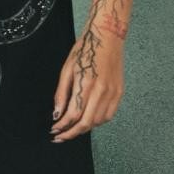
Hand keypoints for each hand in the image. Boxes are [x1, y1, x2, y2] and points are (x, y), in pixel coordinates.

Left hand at [50, 27, 124, 141]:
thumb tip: (57, 114)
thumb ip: (61, 94)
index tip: (54, 130)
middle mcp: (102, 90)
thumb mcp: (67, 69)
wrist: (108, 37)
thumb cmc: (85, 50)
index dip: (62, 126)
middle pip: (86, 123)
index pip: (73, 114)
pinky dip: (97, 122)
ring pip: (98, 122)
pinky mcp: (119, 92)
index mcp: (86, 83)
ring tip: (72, 128)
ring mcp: (113, 92)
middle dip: (71, 133)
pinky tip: (88, 119)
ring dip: (84, 128)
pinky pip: (109, 115)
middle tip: (60, 136)